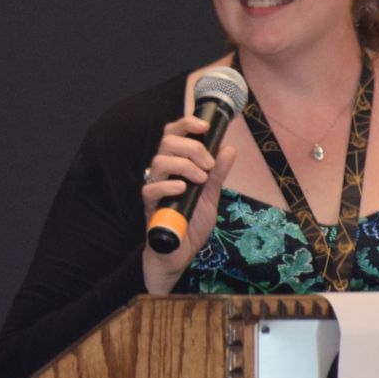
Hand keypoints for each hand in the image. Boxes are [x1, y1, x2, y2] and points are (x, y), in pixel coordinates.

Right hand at [140, 111, 234, 293]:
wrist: (181, 253)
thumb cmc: (192, 223)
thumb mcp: (210, 196)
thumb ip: (217, 174)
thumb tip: (228, 149)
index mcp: (176, 164)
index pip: (174, 134)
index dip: (186, 124)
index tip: (204, 126)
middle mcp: (162, 172)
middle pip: (167, 142)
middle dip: (192, 147)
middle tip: (208, 164)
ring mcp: (154, 187)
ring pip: (159, 161)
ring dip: (184, 165)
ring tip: (201, 179)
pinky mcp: (149, 206)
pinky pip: (151, 188)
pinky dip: (168, 185)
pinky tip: (183, 188)